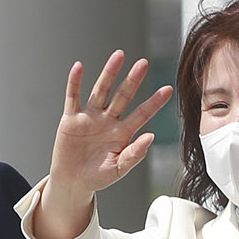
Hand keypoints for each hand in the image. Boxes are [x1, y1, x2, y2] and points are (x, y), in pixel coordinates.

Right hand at [37, 52, 172, 238]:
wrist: (72, 182)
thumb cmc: (97, 177)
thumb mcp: (118, 169)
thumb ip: (134, 154)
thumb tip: (151, 137)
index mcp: (122, 133)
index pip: (142, 113)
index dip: (154, 102)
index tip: (168, 89)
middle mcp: (108, 121)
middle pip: (122, 96)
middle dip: (133, 80)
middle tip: (143, 63)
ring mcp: (90, 118)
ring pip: (101, 91)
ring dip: (109, 73)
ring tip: (119, 56)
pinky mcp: (71, 119)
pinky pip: (73, 97)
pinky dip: (74, 83)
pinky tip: (79, 67)